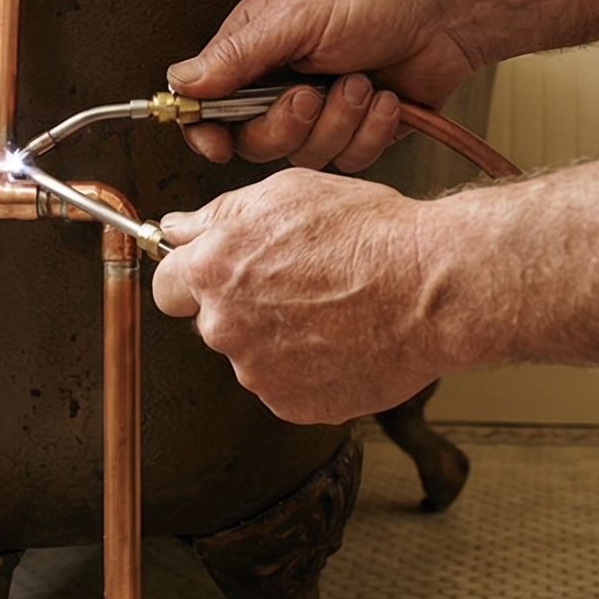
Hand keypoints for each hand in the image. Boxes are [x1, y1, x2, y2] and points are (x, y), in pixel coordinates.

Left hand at [151, 171, 447, 423]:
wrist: (431, 288)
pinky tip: (345, 339)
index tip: (211, 277)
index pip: (167, 286)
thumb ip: (219, 215)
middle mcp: (225, 327)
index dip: (192, 278)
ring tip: (334, 310)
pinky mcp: (293, 405)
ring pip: (254, 356)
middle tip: (299, 285)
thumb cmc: (370, 236)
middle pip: (213, 323)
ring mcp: (258, 373)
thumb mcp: (287, 193)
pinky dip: (310, 369)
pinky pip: (289, 386)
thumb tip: (180, 228)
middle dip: (244, 307)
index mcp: (214, 271)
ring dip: (280, 339)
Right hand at [166, 0, 478, 170]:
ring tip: (361, 83)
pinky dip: (371, 132)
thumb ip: (236, 56)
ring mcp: (322, 110)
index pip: (210, 102)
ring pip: (305, 154)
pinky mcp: (358, 131)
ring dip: (339, 122)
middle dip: (288, 124)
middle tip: (311, 94)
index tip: (217, 143)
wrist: (447, 15)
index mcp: (257, 48)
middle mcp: (284, 82)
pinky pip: (349, 159)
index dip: (208, 129)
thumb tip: (181, 80)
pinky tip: (386, 99)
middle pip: (255, 140)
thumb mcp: (295, 18)